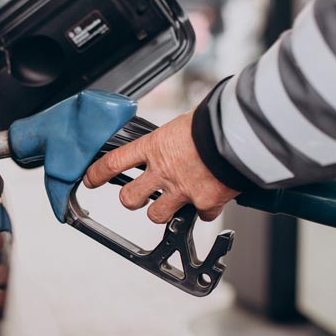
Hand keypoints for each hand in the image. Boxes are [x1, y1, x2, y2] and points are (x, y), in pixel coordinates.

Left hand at [83, 111, 239, 222]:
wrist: (245, 133)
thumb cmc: (218, 120)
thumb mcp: (184, 123)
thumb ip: (172, 138)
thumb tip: (175, 138)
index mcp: (155, 146)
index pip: (114, 161)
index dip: (98, 173)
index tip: (90, 179)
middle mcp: (164, 170)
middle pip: (129, 199)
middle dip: (132, 199)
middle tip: (140, 194)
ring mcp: (183, 190)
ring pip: (157, 214)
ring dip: (164, 210)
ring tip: (176, 199)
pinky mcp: (205, 202)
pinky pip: (200, 215)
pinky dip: (205, 209)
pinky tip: (211, 196)